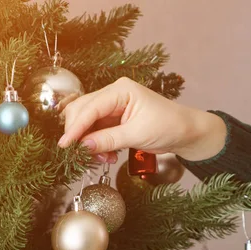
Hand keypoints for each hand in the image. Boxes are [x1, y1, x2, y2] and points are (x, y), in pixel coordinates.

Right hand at [58, 77, 226, 162]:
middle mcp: (113, 95)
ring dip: (89, 143)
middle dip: (80, 134)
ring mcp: (113, 107)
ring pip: (87, 123)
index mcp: (121, 90)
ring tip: (102, 158)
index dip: (75, 127)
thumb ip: (108, 139)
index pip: (90, 107)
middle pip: (82, 111)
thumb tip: (82, 146)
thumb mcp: (137, 134)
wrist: (186, 133)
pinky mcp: (114, 120)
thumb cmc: (168, 126)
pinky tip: (107, 156)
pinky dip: (97, 145)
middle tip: (84, 155)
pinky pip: (97, 132)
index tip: (65, 144)